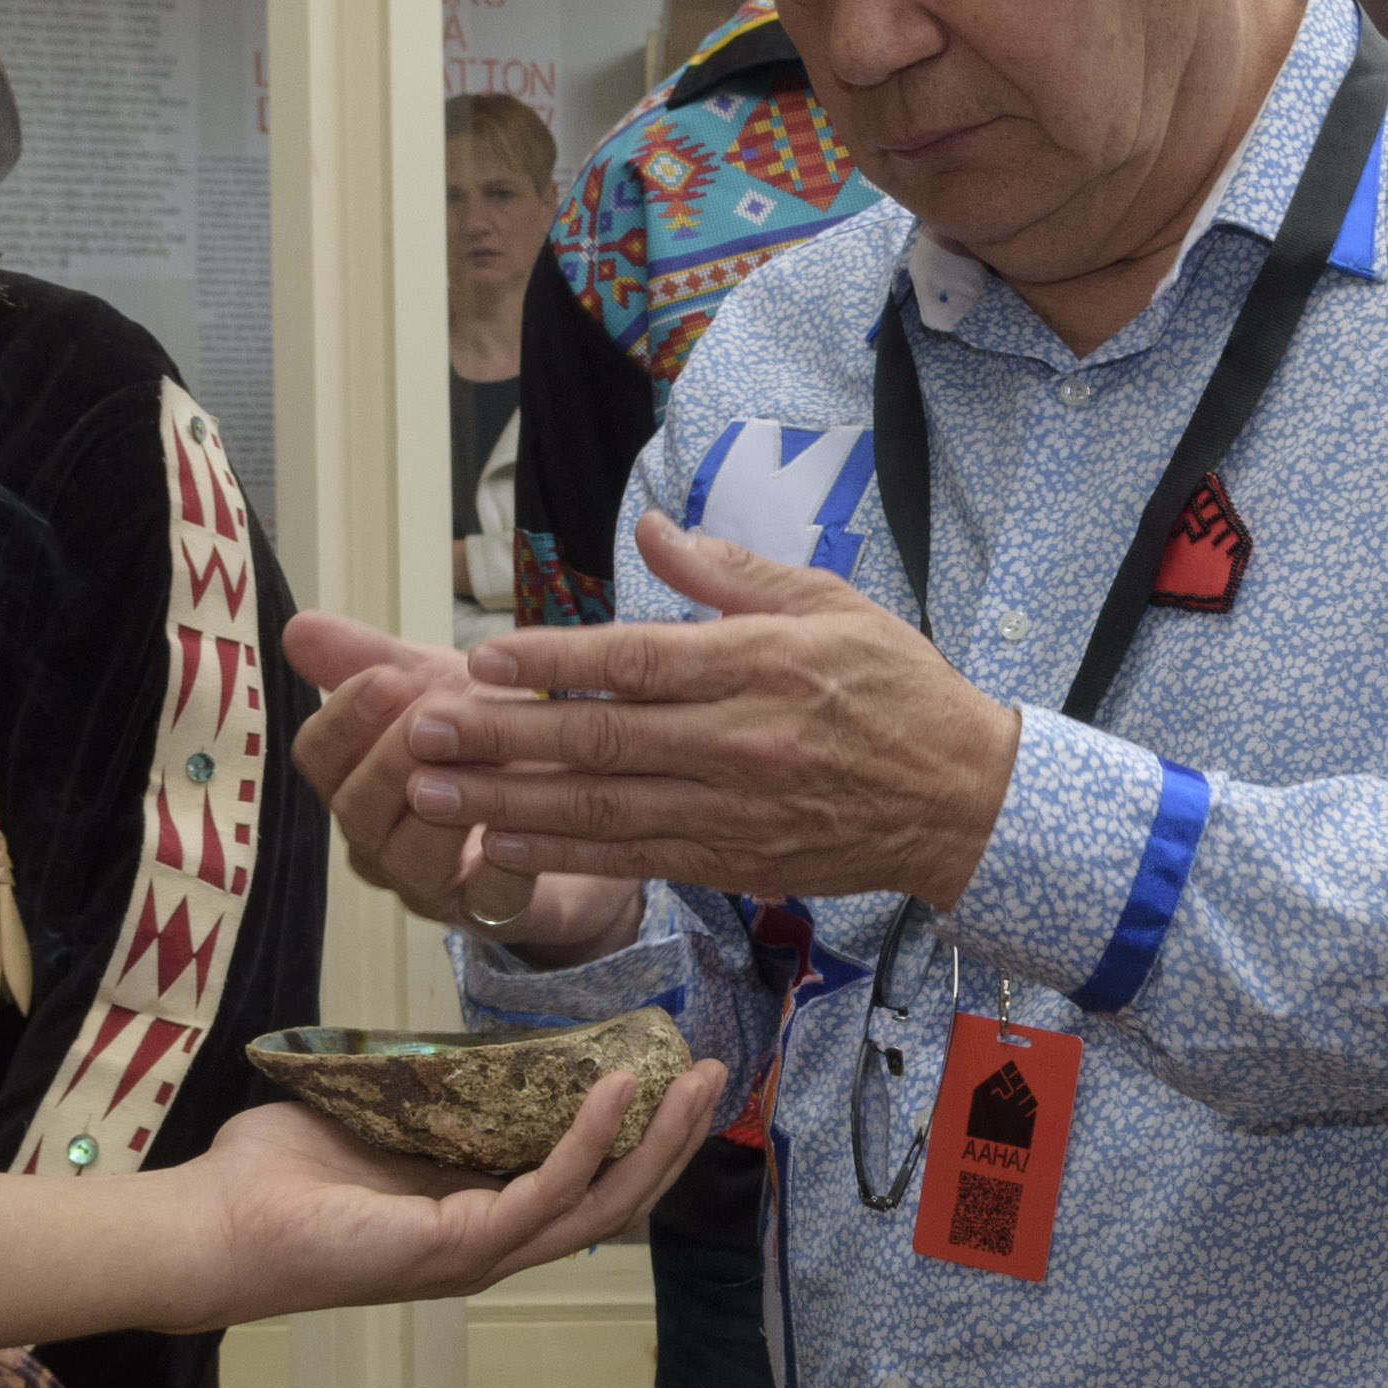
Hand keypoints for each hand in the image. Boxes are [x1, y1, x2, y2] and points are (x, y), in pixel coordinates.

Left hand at [157, 1071, 729, 1321]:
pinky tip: (615, 1089)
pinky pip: (547, 1191)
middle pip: (617, 1198)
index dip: (641, 1134)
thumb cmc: (276, 1177)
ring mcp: (482, 1252)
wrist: (216, 1225)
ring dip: (657, 1141)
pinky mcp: (459, 1249)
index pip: (585, 1182)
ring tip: (695, 1079)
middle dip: (675, 1137)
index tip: (675, 1069)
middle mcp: (494, 1242)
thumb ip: (432, 1088)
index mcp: (480, 1213)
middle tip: (715, 1071)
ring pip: (602, 1205)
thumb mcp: (378, 1113)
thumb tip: (462, 1036)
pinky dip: (588, 1139)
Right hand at [283, 607, 644, 962]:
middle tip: (437, 715)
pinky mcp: (495, 914)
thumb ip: (372, 659)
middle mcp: (379, 842)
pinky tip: (519, 824)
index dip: (344, 718)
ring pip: (410, 859)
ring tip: (485, 755)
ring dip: (445, 803)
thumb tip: (295, 627)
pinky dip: (504, 864)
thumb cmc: (487, 748)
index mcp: (356, 782)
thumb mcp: (436, 689)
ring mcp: (433, 886)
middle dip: (393, 758)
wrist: (581, 808)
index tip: (387, 678)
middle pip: (354, 810)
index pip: (317, 757)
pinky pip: (490, 900)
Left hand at [402, 515, 1026, 909]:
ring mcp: (736, 810)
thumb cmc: (898, 689)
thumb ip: (731, 572)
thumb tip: (654, 526)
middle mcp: (742, 741)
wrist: (965, 798)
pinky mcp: (737, 861)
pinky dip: (564, 853)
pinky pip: (636, 857)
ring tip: (430, 794)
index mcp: (762, 664)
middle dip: (502, 737)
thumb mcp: (830, 603)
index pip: (638, 662)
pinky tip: (502, 843)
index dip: (553, 663)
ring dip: (509, 801)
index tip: (482, 657)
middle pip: (602, 741)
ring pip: (604, 808)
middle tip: (422, 732)